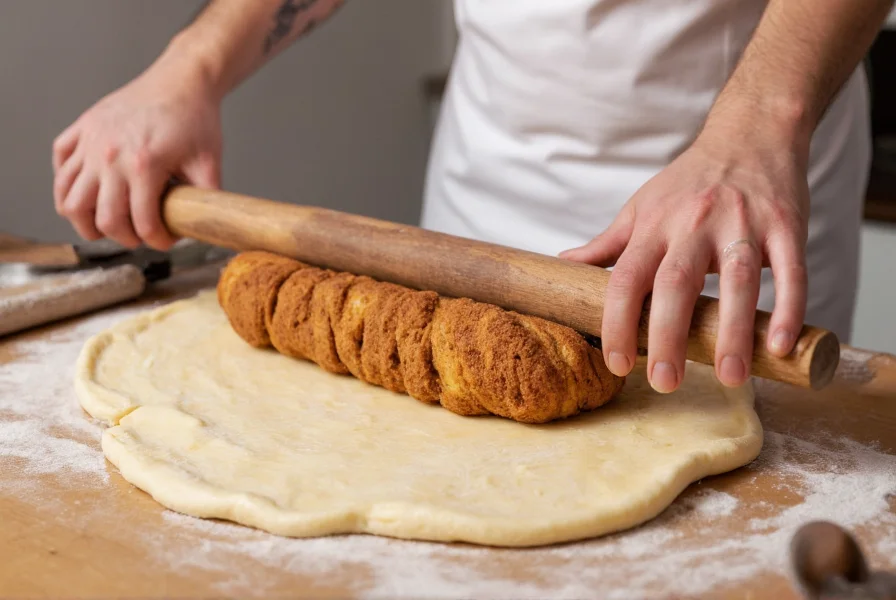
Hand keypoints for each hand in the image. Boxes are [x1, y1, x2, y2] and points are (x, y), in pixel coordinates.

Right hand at [53, 55, 222, 249]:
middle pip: (102, 220)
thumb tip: (207, 228)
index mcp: (144, 166)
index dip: (157, 241)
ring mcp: (91, 141)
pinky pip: (61, 166)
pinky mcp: (82, 129)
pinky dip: (67, 187)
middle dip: (124, 238)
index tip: (167, 241)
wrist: (181, 80)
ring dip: (85, 221)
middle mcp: (110, 156)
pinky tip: (88, 193)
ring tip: (104, 225)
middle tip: (139, 236)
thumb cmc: (196, 119)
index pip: (142, 224)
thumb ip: (206, 199)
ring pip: (69, 199)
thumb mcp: (209, 164)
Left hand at [560, 121, 810, 392]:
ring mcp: (742, 224)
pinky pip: (790, 271)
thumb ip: (607, 243)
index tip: (616, 363)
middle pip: (675, 283)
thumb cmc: (689, 181)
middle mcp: (694, 223)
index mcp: (654, 225)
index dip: (616, 322)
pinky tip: (778, 345)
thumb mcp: (642, 208)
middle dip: (668, 335)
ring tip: (731, 376)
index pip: (625, 278)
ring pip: (737, 281)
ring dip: (733, 331)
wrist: (751, 133)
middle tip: (665, 381)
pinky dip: (789, 308)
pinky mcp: (786, 225)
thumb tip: (562, 264)